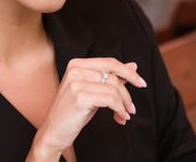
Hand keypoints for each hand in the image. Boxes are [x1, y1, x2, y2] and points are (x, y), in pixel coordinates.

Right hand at [27, 58, 146, 159]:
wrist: (54, 131)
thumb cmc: (73, 111)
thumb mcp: (93, 91)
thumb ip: (111, 77)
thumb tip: (133, 65)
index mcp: (76, 64)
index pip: (110, 62)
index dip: (128, 72)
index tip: (141, 83)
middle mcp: (75, 70)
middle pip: (113, 76)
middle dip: (127, 93)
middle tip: (132, 107)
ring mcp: (76, 82)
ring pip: (114, 88)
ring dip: (124, 104)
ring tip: (125, 115)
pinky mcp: (80, 97)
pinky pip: (110, 100)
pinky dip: (119, 109)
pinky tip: (120, 118)